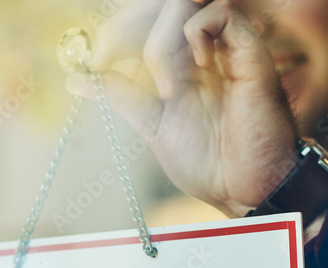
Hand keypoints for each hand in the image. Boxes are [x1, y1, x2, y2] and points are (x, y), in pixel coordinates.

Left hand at [69, 0, 297, 216]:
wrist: (243, 189)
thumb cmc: (208, 163)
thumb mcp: (152, 124)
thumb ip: (122, 95)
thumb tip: (78, 79)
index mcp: (178, 62)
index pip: (142, 20)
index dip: (114, 31)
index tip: (96, 64)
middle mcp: (200, 49)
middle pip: (158, 6)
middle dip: (124, 26)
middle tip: (106, 60)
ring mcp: (224, 48)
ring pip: (182, 6)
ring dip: (159, 42)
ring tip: (165, 89)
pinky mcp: (249, 52)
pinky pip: (219, 12)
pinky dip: (196, 33)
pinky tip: (199, 68)